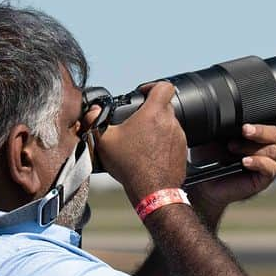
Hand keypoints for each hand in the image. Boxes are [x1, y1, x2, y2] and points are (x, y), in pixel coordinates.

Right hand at [95, 82, 187, 202]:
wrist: (152, 190)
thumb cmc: (129, 165)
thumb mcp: (104, 141)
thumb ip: (95, 121)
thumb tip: (92, 112)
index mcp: (154, 113)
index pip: (164, 86)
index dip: (152, 86)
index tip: (143, 93)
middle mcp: (171, 122)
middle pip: (164, 106)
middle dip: (151, 110)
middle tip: (137, 121)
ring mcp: (180, 137)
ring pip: (169, 123)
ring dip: (157, 127)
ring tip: (142, 140)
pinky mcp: (183, 151)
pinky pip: (174, 140)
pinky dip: (164, 142)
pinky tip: (150, 153)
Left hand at [187, 106, 275, 210]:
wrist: (202, 181)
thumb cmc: (208, 154)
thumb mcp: (214, 132)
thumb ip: (225, 120)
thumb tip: (224, 105)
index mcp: (259, 132)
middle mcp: (267, 145)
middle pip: (275, 133)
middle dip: (261, 130)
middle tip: (244, 129)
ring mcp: (268, 161)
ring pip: (272, 149)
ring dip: (252, 147)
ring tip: (233, 149)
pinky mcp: (265, 177)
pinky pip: (270, 167)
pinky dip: (257, 162)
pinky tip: (244, 162)